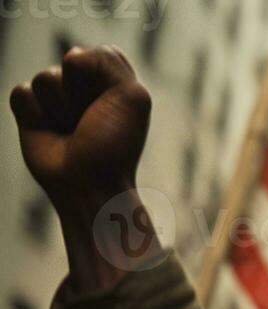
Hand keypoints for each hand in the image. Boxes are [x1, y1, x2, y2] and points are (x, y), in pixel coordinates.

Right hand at [10, 46, 149, 213]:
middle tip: (91, 120)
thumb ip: (110, 61)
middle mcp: (84, 90)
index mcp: (113, 85)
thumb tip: (71, 56)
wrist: (88, 184)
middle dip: (81, 90)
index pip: (101, 53)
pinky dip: (35, 113)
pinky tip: (48, 132)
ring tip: (70, 130)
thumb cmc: (114, 146)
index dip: (104, 76)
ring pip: (46, 77)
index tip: (112, 103)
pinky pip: (22, 93)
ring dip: (60, 106)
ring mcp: (56, 101)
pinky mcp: (30, 113)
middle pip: (70, 59)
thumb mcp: (133, 97)